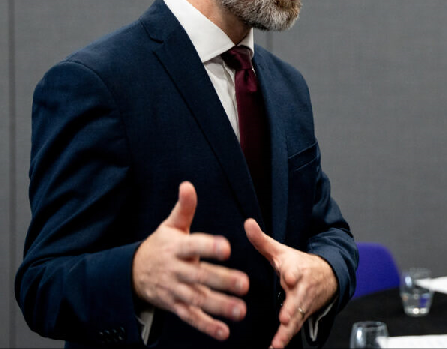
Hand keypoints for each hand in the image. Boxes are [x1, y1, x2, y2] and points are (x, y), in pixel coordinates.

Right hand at [132, 182, 249, 340]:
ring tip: (240, 310)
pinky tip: (223, 332)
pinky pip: (191, 317)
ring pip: (198, 300)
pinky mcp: (174, 306)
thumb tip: (188, 185)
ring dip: (219, 307)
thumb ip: (184, 208)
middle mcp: (176, 270)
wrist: (131, 273)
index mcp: (177, 247)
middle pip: (200, 276)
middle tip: (245, 284)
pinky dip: (206, 326)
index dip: (209, 247)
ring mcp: (175, 290)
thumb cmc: (160, 245)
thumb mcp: (170, 226)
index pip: (194, 246)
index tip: (227, 247)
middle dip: (222, 281)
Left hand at [244, 218, 337, 348]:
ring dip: (287, 331)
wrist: (327, 276)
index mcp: (296, 269)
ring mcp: (303, 304)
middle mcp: (302, 288)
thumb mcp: (281, 251)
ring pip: (297, 319)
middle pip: (298, 299)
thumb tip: (247, 222)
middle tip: (285, 316)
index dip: (293, 273)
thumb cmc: (297, 263)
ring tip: (277, 343)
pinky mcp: (303, 317)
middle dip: (292, 308)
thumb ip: (262, 240)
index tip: (289, 277)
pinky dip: (286, 340)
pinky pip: (295, 329)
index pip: (295, 270)